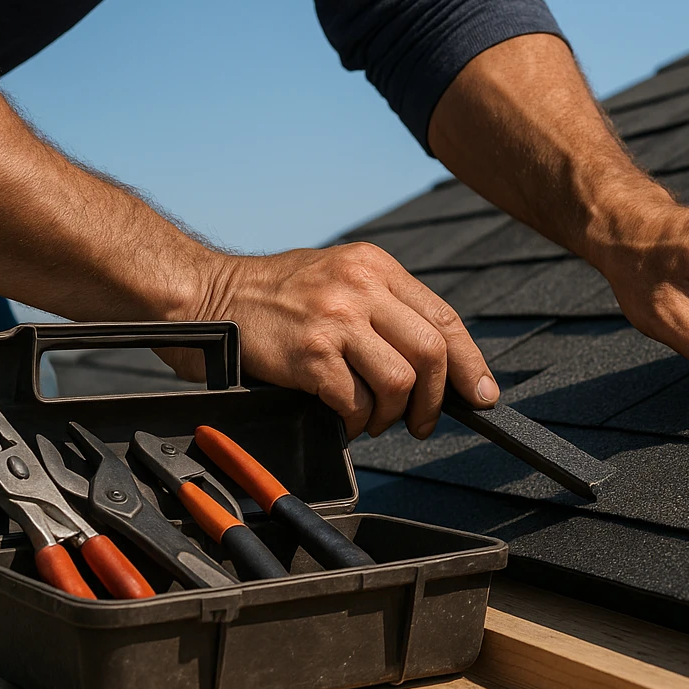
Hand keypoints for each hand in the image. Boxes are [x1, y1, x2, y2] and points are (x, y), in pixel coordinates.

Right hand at [180, 244, 498, 439]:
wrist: (206, 295)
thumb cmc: (273, 296)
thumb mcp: (338, 277)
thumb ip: (385, 307)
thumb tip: (437, 361)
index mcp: (376, 267)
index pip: (444, 318)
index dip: (471, 363)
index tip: (482, 394)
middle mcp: (360, 287)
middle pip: (432, 353)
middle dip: (437, 399)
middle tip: (423, 421)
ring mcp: (335, 319)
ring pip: (400, 382)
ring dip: (393, 415)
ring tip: (375, 419)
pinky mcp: (309, 354)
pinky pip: (356, 402)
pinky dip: (357, 421)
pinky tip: (344, 418)